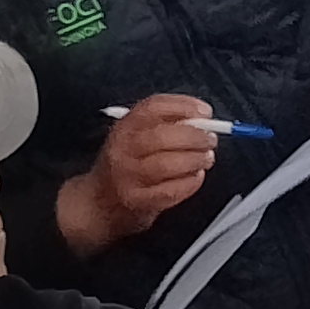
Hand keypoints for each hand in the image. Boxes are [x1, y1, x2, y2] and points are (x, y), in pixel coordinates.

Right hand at [54, 94, 218, 252]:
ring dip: (195, 159)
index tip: (205, 111)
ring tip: (206, 158)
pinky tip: (196, 176)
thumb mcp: (136, 136)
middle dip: (194, 136)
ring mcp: (129, 176)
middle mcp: (123, 149)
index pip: (153, 107)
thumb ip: (166, 124)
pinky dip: (190, 183)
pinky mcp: (138, 201)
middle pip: (163, 136)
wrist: (99, 202)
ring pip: (168, 164)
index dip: (183, 106)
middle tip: (210, 139)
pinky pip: (171, 191)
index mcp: (124, 127)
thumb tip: (202, 118)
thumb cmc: (127, 164)